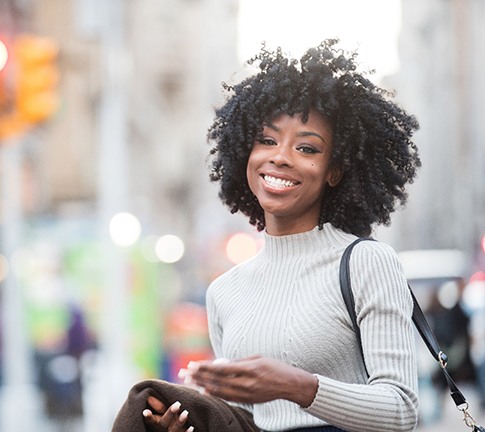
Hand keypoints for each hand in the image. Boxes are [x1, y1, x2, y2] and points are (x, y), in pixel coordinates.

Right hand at [143, 396, 193, 431]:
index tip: (145, 411)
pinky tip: (192, 427)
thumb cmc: (167, 423)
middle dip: (170, 414)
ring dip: (179, 422)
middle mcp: (162, 431)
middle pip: (164, 424)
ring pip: (174, 431)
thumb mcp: (161, 416)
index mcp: (156, 425)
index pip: (151, 421)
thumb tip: (149, 396)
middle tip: (178, 404)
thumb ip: (158, 407)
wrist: (171, 431)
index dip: (148, 417)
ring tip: (186, 412)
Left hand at [186, 355, 317, 406]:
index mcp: (249, 369)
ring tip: (190, 382)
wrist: (290, 385)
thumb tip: (220, 363)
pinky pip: (228, 398)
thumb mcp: (257, 358)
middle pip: (217, 380)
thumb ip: (238, 361)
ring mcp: (247, 394)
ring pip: (220, 391)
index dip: (205, 367)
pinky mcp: (248, 400)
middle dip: (199, 376)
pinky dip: (215, 394)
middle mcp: (246, 383)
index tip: (192, 364)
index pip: (221, 368)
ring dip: (203, 385)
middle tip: (184, 373)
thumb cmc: (274, 367)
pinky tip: (205, 391)